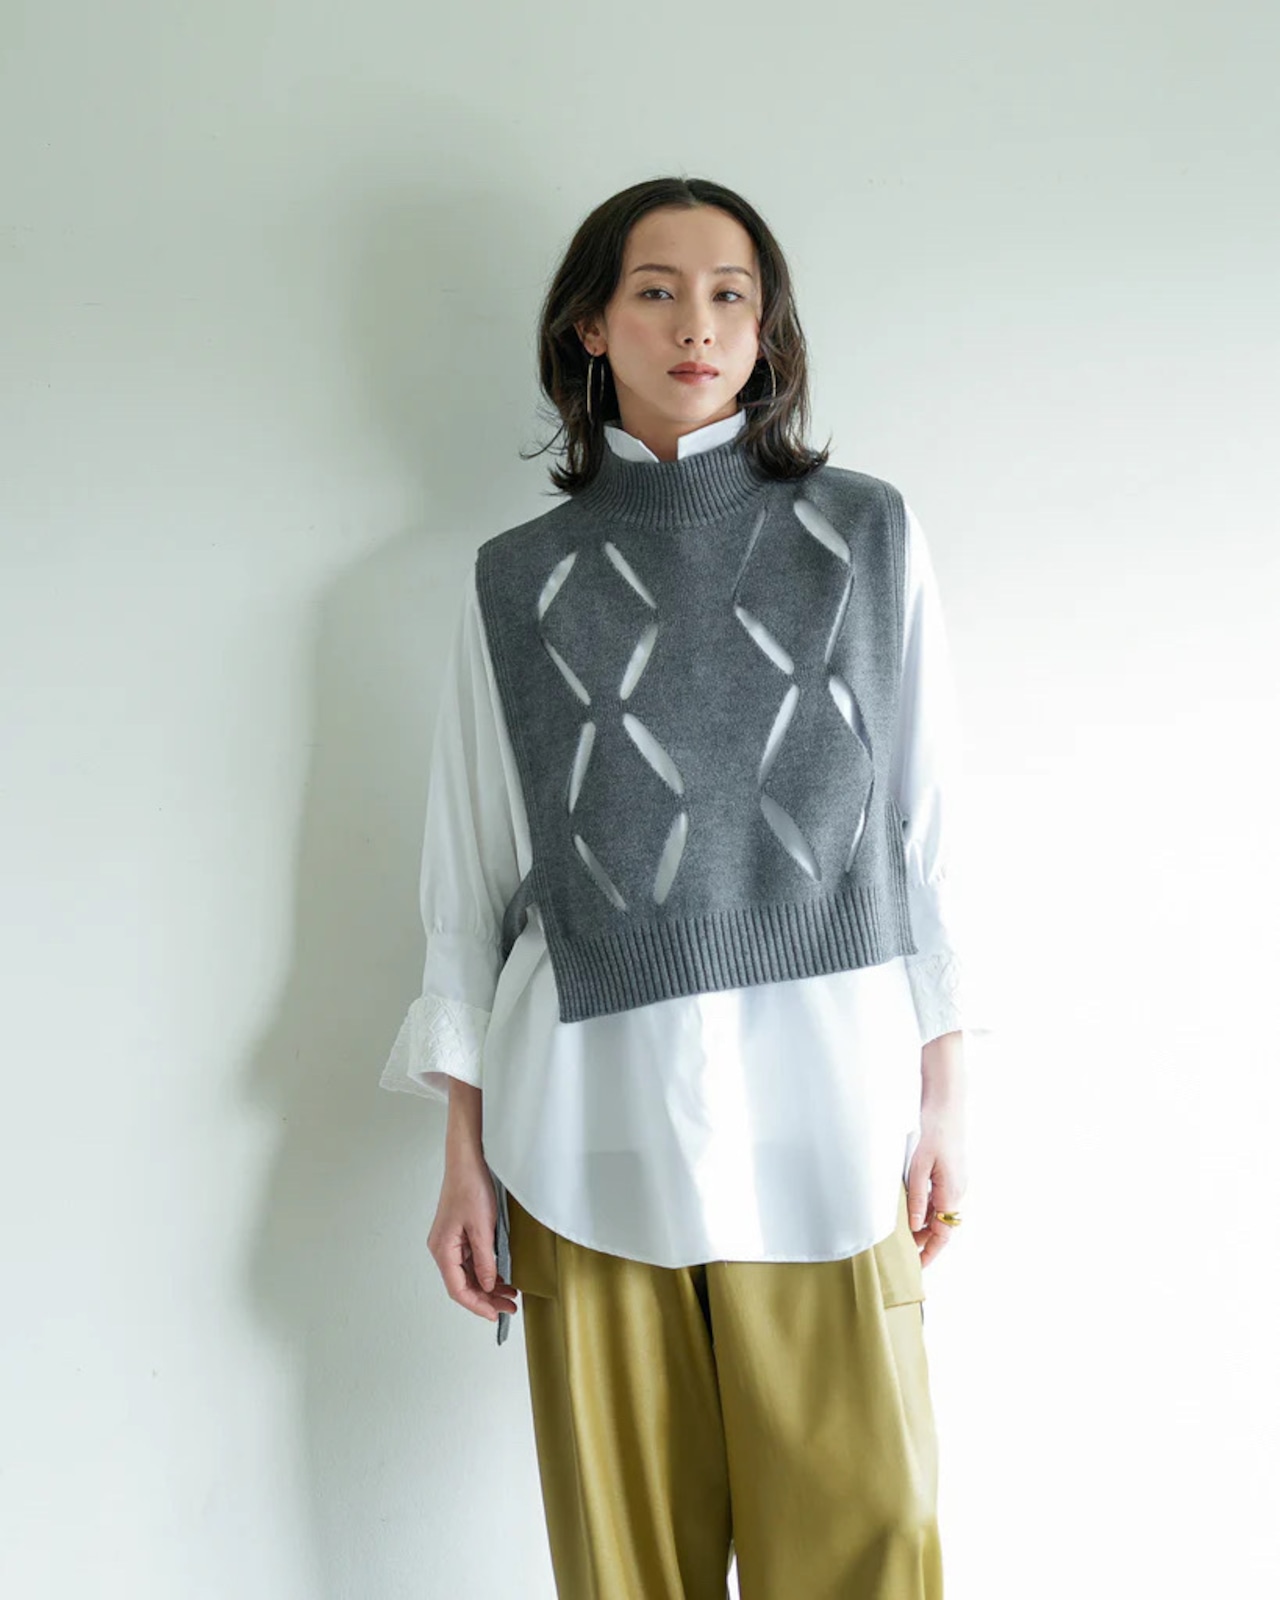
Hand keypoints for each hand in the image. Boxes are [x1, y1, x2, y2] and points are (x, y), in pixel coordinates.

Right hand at [427, 1156, 519, 1323]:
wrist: (467, 1160)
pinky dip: (485, 1270)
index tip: (495, 1315)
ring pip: (468, 1274)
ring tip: (510, 1294)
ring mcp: (450, 1241)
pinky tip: (500, 1276)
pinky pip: (471, 1260)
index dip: (477, 1305)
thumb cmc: (470, 1187)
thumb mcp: (482, 1227)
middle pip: (463, 1284)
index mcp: (443, 1249)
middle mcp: (443, 1248)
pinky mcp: (459, 1234)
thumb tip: (487, 1286)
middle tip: (509, 1307)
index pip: (458, 1289)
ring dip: (487, 1285)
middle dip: (486, 1298)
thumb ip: (485, 1260)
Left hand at [906, 1100, 967, 1267]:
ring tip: (900, 1232)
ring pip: (939, 1212)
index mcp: (951, 1192)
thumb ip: (917, 1198)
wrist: (946, 1106)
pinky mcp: (950, 1174)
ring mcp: (955, 1183)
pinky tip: (909, 1207)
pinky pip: (939, 1198)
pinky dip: (925, 1208)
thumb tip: (913, 1226)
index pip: (943, 1234)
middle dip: (923, 1241)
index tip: (917, 1267)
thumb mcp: (919, 1167)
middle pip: (941, 1226)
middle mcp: (957, 1191)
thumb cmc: (933, 1133)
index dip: (930, 1253)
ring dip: (923, 1223)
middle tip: (901, 1252)